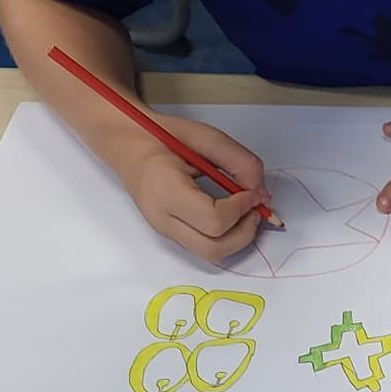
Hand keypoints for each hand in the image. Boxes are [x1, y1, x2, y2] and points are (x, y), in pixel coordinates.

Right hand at [109, 113, 266, 263]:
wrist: (128, 146)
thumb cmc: (162, 137)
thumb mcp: (204, 137)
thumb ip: (239, 161)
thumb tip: (262, 195)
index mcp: (164, 190)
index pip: (214, 220)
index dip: (241, 209)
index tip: (252, 193)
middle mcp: (161, 218)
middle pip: (214, 248)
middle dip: (245, 232)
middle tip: (255, 209)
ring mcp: (164, 231)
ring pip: (211, 254)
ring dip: (238, 238)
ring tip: (245, 212)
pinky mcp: (171, 235)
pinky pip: (205, 247)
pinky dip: (226, 237)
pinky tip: (231, 216)